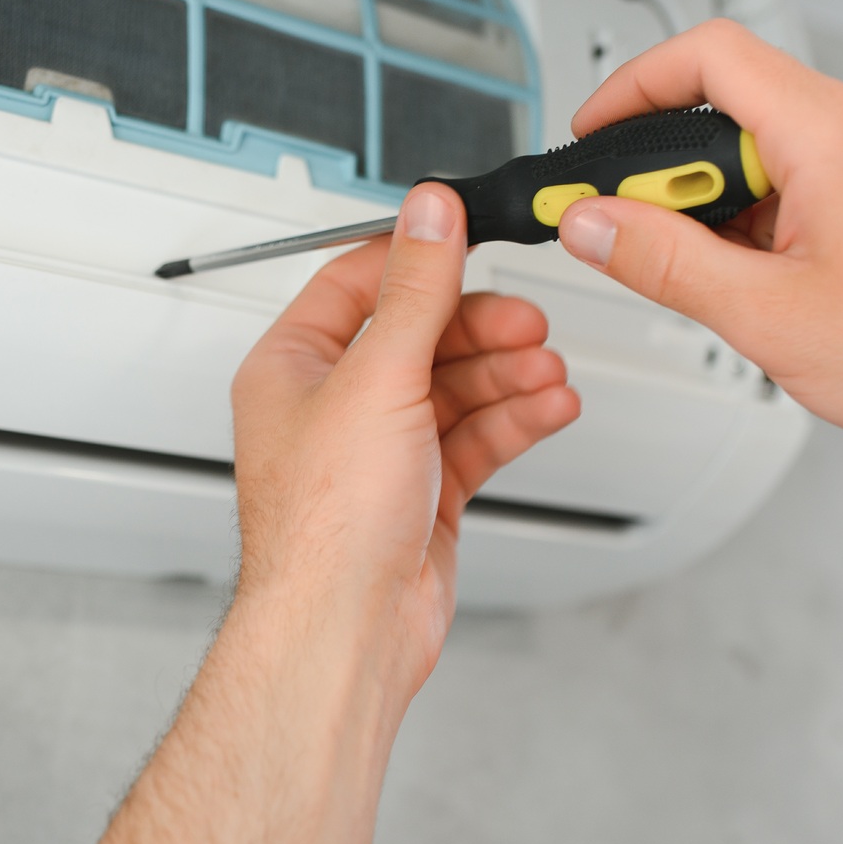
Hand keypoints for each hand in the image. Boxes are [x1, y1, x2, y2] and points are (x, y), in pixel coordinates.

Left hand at [229, 183, 580, 689]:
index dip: (418, 257)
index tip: (472, 236)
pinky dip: (514, 420)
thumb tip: (430, 213)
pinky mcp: (419, 494)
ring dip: (505, 374)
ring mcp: (377, 453)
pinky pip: (474, 438)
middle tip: (529, 323)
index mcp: (291, 367)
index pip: (356, 283)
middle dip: (480, 327)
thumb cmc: (325, 528)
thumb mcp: (378, 379)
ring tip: (547, 369)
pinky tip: (550, 407)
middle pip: (418, 335)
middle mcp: (330, 406)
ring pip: (453, 388)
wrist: (347, 630)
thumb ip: (415, 290)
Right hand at [555, 19, 842, 470]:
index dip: (630, 87)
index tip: (591, 137)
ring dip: (718, 203)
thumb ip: (660, 261)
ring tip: (716, 281)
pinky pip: (806, 177)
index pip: (707, 56)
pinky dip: (763, 218)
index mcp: (832, 133)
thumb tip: (592, 223)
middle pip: (731, 107)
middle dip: (669, 171)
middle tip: (633, 234)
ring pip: (767, 149)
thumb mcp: (765, 314)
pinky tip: (763, 284)